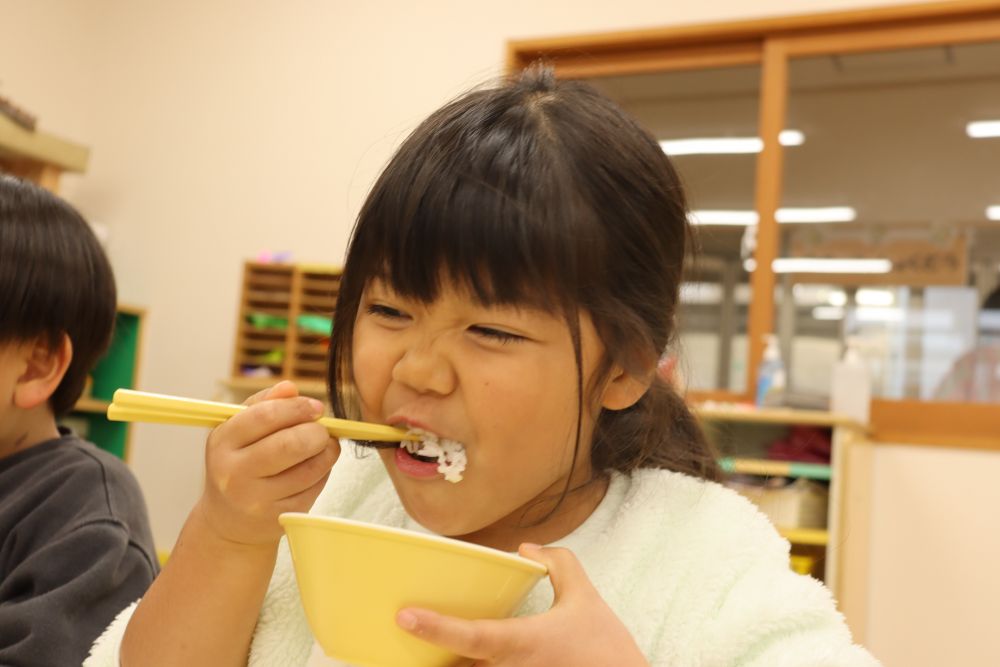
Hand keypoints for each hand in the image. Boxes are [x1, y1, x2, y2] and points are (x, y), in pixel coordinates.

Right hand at [196, 380, 339, 546]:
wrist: (228, 520)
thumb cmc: (238, 463)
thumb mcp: (238, 430)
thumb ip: (263, 403)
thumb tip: (290, 388)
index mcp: (223, 442)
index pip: (264, 416)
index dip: (297, 408)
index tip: (317, 407)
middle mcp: (234, 473)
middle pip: (290, 445)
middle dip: (316, 432)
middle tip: (323, 429)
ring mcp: (256, 499)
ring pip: (309, 469)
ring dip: (326, 453)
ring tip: (324, 445)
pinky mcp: (278, 517)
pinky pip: (313, 488)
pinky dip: (323, 473)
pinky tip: (316, 467)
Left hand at [395, 544, 648, 666]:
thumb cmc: (606, 651)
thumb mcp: (586, 599)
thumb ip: (558, 566)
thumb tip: (527, 549)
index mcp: (521, 643)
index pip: (471, 636)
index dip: (435, 627)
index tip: (405, 616)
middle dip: (423, 659)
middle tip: (394, 640)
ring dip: (443, 666)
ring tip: (415, 653)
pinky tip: (455, 659)